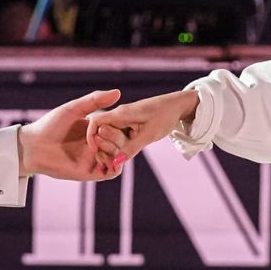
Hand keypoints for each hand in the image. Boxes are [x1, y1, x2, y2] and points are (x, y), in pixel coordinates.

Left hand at [19, 88, 123, 180]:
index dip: (120, 124)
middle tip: (98, 133)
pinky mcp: (91, 172)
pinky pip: (112, 173)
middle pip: (122, 142)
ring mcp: (96, 159)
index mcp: (97, 129)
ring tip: (95, 145)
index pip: (120, 127)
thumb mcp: (74, 109)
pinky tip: (98, 155)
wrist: (34, 146)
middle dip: (115, 137)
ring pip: (119, 157)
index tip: (111, 119)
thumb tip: (118, 92)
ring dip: (113, 149)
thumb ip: (95, 100)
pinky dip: (112, 165)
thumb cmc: (50, 125)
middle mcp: (99, 144)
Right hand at [84, 89, 200, 169]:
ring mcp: (125, 119)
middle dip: (101, 147)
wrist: (179, 106)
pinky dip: (120, 146)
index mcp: (121, 113)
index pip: (95, 122)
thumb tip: (115, 163)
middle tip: (105, 163)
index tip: (96, 152)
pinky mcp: (131, 124)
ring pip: (110, 135)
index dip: (91, 137)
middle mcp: (120, 115)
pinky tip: (123, 156)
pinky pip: (120, 136)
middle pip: (101, 131)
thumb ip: (131, 149)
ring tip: (114, 163)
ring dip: (111, 148)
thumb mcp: (149, 135)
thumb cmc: (165, 116)